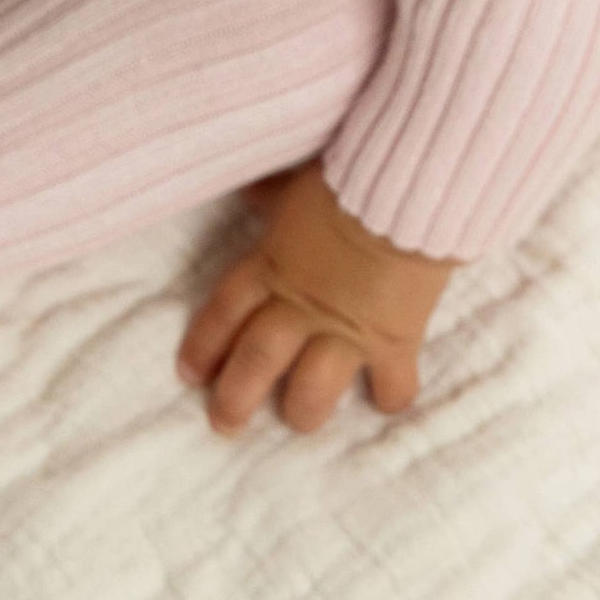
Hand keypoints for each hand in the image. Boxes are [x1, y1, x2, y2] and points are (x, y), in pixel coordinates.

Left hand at [175, 158, 459, 437]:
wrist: (410, 191)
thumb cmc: (351, 175)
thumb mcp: (299, 181)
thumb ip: (272, 195)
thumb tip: (248, 192)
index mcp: (273, 264)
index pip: (225, 311)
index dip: (204, 345)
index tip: (190, 374)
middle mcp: (302, 304)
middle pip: (256, 359)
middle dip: (235, 398)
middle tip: (224, 424)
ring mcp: (347, 328)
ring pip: (312, 388)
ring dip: (302, 411)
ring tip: (299, 421)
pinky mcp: (393, 341)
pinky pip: (390, 384)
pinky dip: (391, 397)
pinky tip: (386, 404)